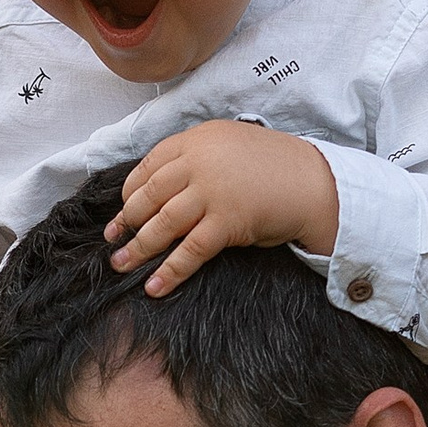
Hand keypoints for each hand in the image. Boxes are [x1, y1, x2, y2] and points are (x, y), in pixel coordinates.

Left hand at [108, 120, 339, 295]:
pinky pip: (190, 250)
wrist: (314, 182)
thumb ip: (198, 158)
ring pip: (163, 224)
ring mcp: (212, 192)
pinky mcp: (227, 222)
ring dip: (138, 248)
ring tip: (121, 264)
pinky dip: (170, 271)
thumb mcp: (230, 146)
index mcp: (197, 140)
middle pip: (149, 195)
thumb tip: (163, 186)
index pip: (149, 165)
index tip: (122, 209)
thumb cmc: (273, 167)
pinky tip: (155, 286)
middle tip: (113, 239)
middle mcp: (200, 162)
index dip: (131, 191)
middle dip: (127, 221)